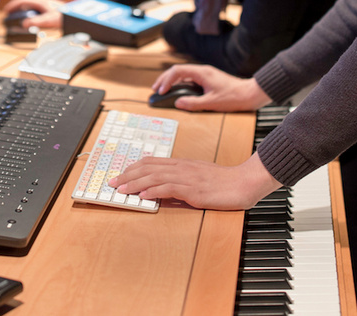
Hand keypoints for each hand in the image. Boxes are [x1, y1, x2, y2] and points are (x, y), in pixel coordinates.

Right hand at [2, 0, 64, 28]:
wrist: (75, 17)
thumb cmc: (64, 16)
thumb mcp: (49, 20)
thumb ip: (36, 22)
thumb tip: (24, 24)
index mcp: (41, 1)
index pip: (23, 0)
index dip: (13, 5)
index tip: (6, 10)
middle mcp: (42, 0)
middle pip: (25, 2)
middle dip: (15, 7)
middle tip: (9, 13)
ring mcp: (45, 3)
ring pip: (30, 5)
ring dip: (22, 10)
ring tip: (16, 16)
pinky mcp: (48, 8)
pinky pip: (34, 8)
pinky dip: (28, 12)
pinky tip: (28, 19)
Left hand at [110, 152, 280, 210]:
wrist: (243, 182)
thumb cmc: (223, 182)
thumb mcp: (198, 176)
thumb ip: (180, 179)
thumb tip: (162, 188)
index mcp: (181, 163)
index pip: (151, 162)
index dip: (133, 168)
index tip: (120, 175)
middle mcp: (181, 167)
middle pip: (148, 167)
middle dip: (127, 175)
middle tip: (112, 183)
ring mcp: (187, 177)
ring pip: (155, 176)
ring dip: (135, 183)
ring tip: (122, 189)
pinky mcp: (194, 189)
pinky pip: (170, 188)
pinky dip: (154, 190)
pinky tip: (144, 195)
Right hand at [151, 64, 270, 111]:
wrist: (250, 94)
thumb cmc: (234, 97)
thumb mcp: (211, 103)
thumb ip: (193, 103)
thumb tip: (177, 103)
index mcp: (202, 73)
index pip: (178, 71)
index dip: (166, 80)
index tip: (160, 91)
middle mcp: (202, 71)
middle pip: (178, 70)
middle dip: (165, 79)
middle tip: (155, 89)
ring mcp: (205, 75)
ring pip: (183, 74)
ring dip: (172, 81)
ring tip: (163, 90)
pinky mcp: (208, 80)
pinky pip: (190, 79)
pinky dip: (180, 84)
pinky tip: (177, 92)